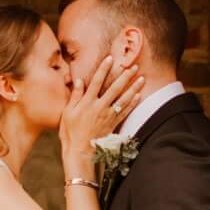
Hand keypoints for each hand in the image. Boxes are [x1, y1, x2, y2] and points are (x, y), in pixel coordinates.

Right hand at [60, 49, 144, 169]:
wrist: (79, 152)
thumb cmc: (70, 132)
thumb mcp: (67, 113)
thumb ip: (75, 96)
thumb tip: (80, 80)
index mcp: (87, 102)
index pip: (97, 81)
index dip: (104, 68)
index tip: (110, 58)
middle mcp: (99, 107)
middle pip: (115, 88)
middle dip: (125, 76)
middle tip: (134, 66)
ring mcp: (108, 116)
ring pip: (124, 99)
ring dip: (133, 88)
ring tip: (142, 78)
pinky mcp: (113, 124)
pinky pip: (125, 112)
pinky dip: (133, 104)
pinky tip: (139, 96)